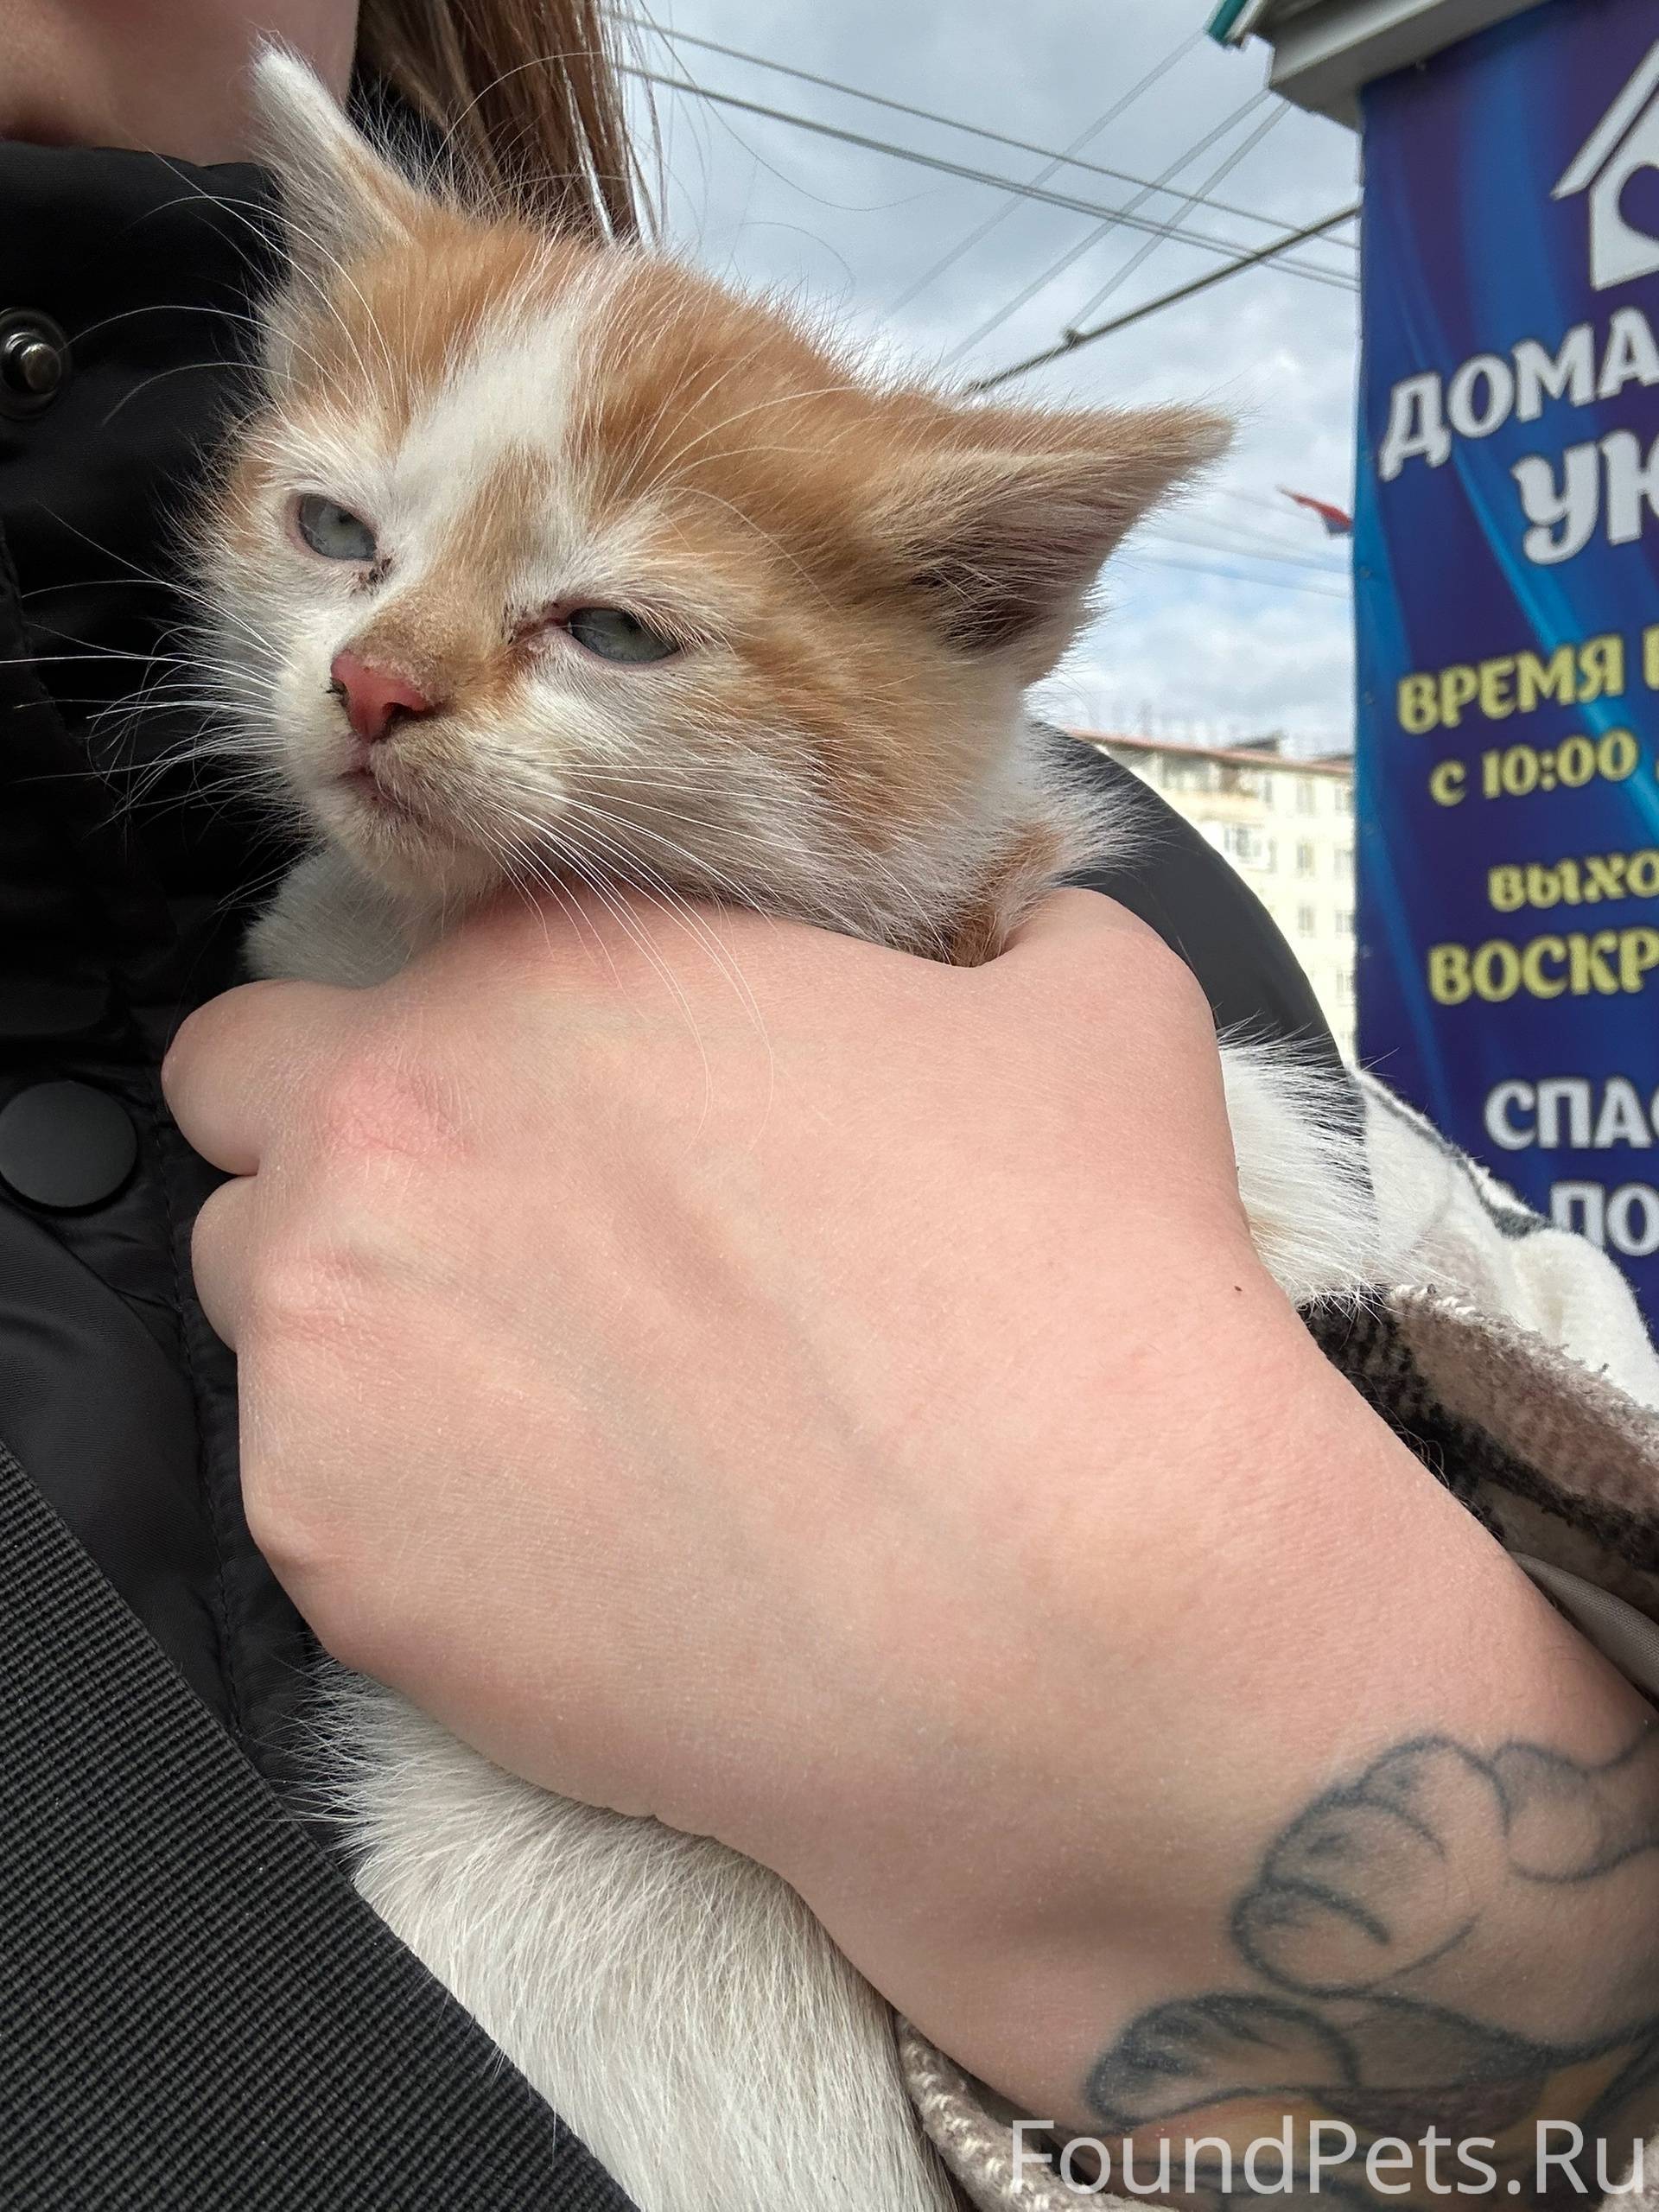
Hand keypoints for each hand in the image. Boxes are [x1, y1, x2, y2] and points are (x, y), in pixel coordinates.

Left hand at [161, 889, 1647, 2132]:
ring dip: (355, 1326)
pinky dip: (399, 1513)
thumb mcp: (1090, 1018)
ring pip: (253, 1302)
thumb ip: (1011, 930)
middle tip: (489, 1247)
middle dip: (334, 1152)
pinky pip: (304, 1496)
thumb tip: (1025, 922)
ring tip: (544, 1415)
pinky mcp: (332, 1554)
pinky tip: (570, 1545)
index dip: (455, 1044)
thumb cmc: (1083, 1294)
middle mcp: (390, 1129)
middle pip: (241, 1104)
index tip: (540, 1128)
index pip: (368, 964)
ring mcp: (330, 1347)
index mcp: (549, 973)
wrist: (1077, 1606)